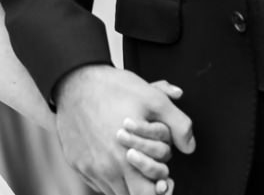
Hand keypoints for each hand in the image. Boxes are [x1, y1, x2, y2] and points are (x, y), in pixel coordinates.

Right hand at [55, 66, 194, 194]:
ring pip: (112, 190)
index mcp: (126, 160)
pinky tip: (110, 156)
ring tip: (129, 163)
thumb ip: (178, 124)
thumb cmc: (113, 89)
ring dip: (124, 182)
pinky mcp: (75, 161)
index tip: (162, 182)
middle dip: (142, 188)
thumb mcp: (153, 99)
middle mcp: (105, 169)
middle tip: (148, 175)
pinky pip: (95, 181)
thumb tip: (189, 146)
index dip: (158, 191)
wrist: (74, 79)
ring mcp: (87, 167)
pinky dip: (106, 175)